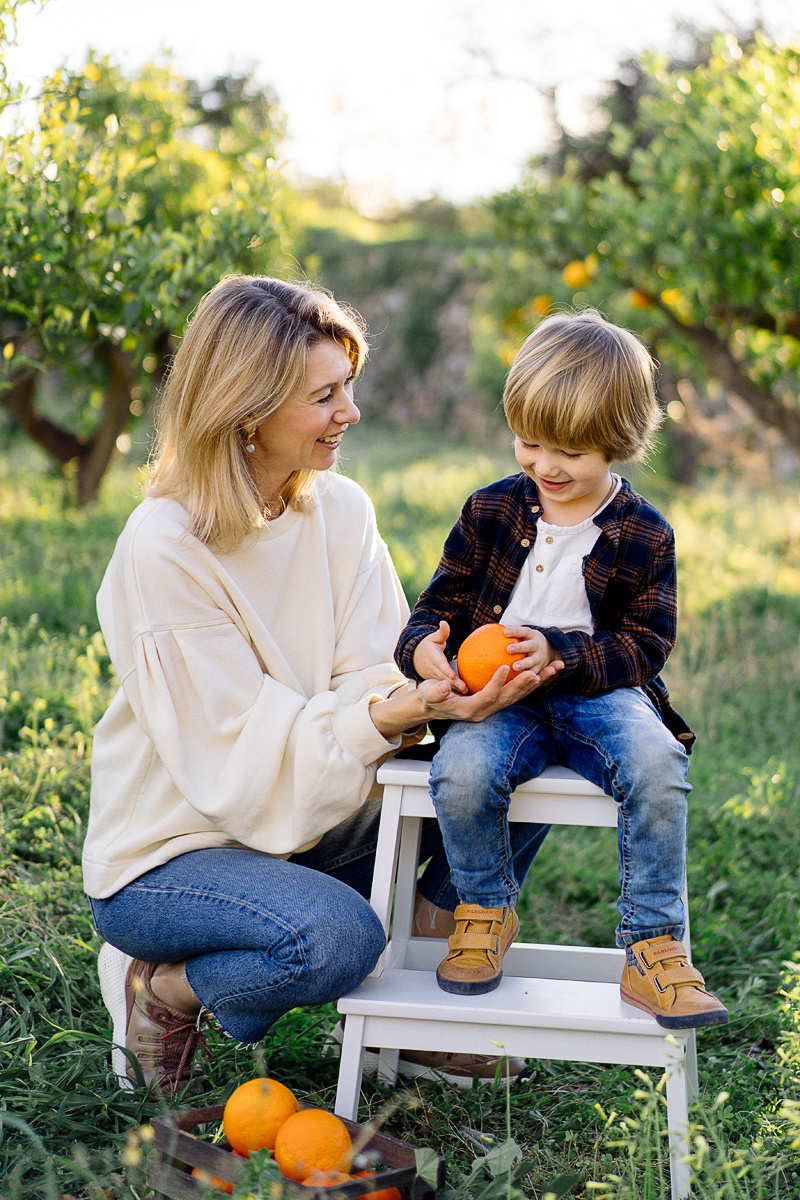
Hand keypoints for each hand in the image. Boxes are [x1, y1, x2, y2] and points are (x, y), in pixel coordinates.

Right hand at [412, 621, 467, 693]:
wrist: (415, 659)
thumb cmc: (428, 646)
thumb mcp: (433, 638)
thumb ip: (441, 632)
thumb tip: (444, 622)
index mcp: (433, 657)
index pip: (440, 664)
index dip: (446, 670)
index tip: (452, 675)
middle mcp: (432, 668)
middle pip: (444, 676)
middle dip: (453, 683)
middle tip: (464, 688)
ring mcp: (434, 676)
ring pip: (445, 683)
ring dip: (454, 689)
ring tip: (466, 692)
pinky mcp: (436, 682)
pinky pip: (445, 686)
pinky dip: (453, 690)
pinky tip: (465, 694)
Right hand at [415, 653, 562, 723]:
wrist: (435, 706)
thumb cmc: (430, 696)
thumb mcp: (429, 693)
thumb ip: (436, 691)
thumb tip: (442, 686)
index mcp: (471, 710)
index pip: (487, 696)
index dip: (497, 682)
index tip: (505, 666)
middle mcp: (485, 711)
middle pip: (509, 698)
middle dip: (525, 685)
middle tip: (537, 671)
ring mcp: (492, 708)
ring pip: (517, 696)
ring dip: (535, 683)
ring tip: (551, 669)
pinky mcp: (496, 702)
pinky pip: (516, 692)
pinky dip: (530, 682)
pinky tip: (543, 670)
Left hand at [503, 626, 561, 682]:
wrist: (550, 649)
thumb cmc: (527, 641)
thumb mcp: (523, 635)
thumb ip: (508, 633)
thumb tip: (487, 630)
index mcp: (532, 635)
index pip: (523, 631)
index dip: (515, 631)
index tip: (505, 631)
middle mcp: (537, 645)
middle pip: (529, 645)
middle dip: (520, 647)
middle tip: (508, 649)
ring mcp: (540, 657)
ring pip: (532, 661)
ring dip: (524, 664)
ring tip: (514, 667)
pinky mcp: (540, 668)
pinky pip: (534, 673)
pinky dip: (529, 677)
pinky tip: (520, 681)